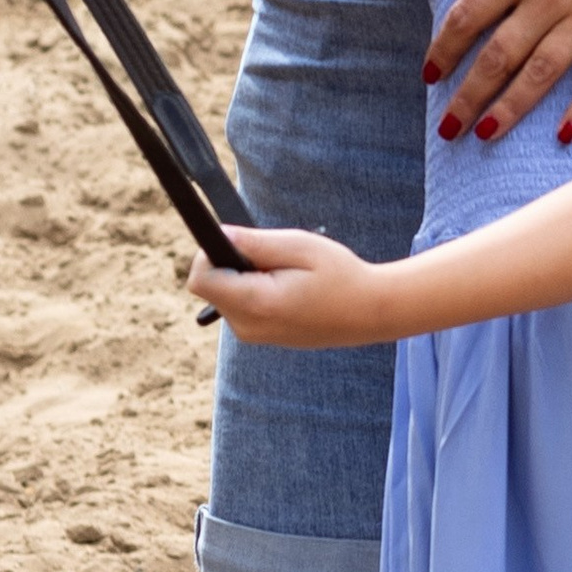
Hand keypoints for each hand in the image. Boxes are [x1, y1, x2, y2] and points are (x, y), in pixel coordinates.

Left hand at [187, 225, 398, 348]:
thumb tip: (220, 234)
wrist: (370, 312)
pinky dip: (254, 290)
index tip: (238, 242)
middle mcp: (249, 327)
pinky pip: (241, 307)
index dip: (209, 254)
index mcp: (256, 304)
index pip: (201, 279)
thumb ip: (255, 242)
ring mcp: (256, 336)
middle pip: (211, 286)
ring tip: (285, 272)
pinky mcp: (263, 337)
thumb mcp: (299, 246)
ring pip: (225, 295)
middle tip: (273, 256)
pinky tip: (286, 286)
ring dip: (244, 276)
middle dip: (231, 263)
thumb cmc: (340, 276)